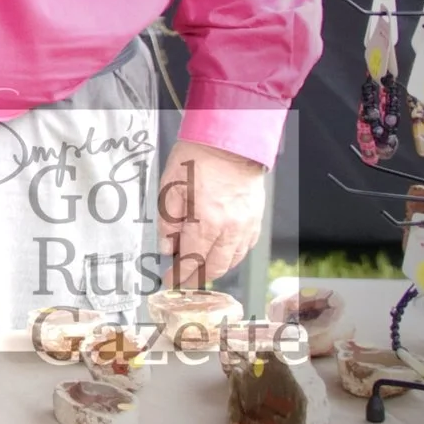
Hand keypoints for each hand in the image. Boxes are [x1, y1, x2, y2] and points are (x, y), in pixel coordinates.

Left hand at [155, 138, 268, 288]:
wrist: (228, 143)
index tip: (170, 280)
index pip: (192, 261)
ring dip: (215, 266)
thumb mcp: (169, 188)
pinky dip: (231, 254)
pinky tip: (220, 249)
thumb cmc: (197, 159)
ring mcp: (246, 226)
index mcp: (206, 223)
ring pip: (232, 260)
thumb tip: (167, 246)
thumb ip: (167, 222)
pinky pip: (245, 247)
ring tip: (199, 262)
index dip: (179, 275)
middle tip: (183, 275)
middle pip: (214, 267)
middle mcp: (229, 229)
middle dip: (197, 275)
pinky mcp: (255, 220)